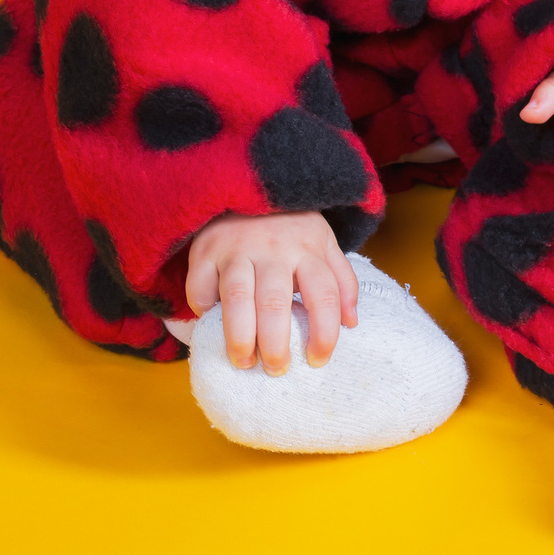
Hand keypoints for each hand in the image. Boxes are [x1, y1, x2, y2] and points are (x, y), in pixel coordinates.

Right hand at [186, 210, 357, 373]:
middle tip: (277, 369)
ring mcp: (237, 248)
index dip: (324, 333)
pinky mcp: (206, 251)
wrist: (248, 184)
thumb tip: (352, 323)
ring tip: (244, 361)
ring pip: (237, 297)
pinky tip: (211, 325)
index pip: (324, 294)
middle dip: (276, 344)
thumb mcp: (322, 242)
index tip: (318, 361)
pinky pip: (201, 289)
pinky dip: (204, 311)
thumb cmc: (289, 227)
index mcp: (308, 247)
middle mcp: (273, 248)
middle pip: (276, 302)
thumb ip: (341, 280)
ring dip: (240, 337)